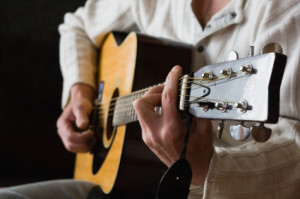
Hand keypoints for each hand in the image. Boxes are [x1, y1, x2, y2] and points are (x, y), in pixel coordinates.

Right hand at [57, 83, 95, 152]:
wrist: (82, 103)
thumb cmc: (81, 103)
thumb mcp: (82, 107)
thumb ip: (82, 116)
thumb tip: (82, 126)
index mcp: (62, 125)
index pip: (70, 137)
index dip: (81, 137)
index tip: (91, 132)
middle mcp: (63, 132)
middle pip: (70, 146)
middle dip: (84, 144)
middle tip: (94, 138)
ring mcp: (68, 137)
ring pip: (74, 149)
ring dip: (86, 147)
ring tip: (95, 139)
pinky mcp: (74, 140)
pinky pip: (79, 148)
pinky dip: (87, 147)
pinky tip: (93, 140)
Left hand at [133, 66, 212, 184]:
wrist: (193, 172)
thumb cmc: (199, 153)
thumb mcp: (203, 128)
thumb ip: (196, 108)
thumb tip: (191, 92)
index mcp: (170, 130)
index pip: (167, 98)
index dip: (171, 80)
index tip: (175, 71)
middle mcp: (155, 133)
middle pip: (141, 102)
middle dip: (154, 91)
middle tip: (168, 90)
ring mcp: (149, 137)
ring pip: (140, 109)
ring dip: (153, 100)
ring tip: (167, 100)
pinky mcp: (147, 138)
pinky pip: (145, 118)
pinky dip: (154, 110)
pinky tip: (165, 111)